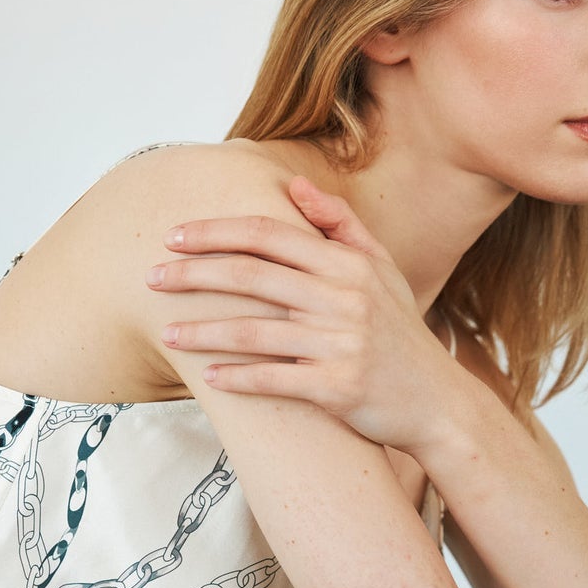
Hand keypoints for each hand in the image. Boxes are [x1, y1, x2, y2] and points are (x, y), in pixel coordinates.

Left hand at [146, 176, 453, 450]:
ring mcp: (340, 343)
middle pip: (250, 275)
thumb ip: (339, 225)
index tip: (173, 237)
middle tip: (150, 278)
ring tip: (166, 334)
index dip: (215, 232)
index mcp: (346, 264)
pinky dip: (238, 379)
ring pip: (254, 331)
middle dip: (193, 275)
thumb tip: (293, 185)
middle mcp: (343, 297)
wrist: (437, 402)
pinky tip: (208, 378)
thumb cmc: (399, 333)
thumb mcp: (380, 270)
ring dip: (202, 332)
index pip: (267, 234)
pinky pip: (274, 380)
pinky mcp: (338, 387)